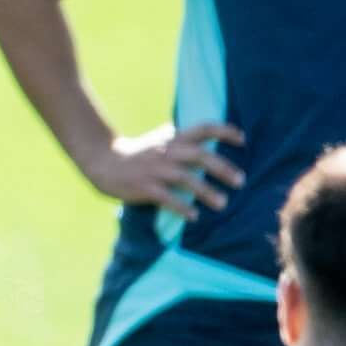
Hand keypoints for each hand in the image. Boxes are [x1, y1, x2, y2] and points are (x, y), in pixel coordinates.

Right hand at [79, 122, 244, 216]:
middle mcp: (167, 152)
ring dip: (206, 192)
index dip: (224, 131)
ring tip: (223, 203)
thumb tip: (205, 139)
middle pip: (200, 156)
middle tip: (241, 181)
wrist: (103, 161)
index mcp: (173, 139)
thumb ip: (181, 140)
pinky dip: (182, 207)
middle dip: (222, 168)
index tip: (242, 140)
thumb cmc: (136, 153)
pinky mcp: (144, 187)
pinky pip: (167, 198)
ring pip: (186, 179)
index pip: (203, 128)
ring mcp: (155, 170)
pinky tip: (193, 217)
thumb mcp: (159, 140)